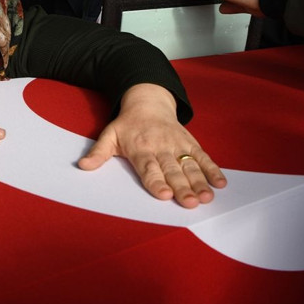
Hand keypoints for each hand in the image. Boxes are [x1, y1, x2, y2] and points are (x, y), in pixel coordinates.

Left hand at [78, 84, 226, 207]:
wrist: (148, 101)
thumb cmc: (127, 125)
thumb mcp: (109, 135)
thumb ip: (99, 152)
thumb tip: (82, 165)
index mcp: (140, 148)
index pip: (149, 168)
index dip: (156, 181)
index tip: (164, 194)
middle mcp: (161, 147)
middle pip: (172, 170)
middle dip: (182, 187)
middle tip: (190, 203)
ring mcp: (177, 145)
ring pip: (189, 165)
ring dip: (199, 182)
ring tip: (207, 197)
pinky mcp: (190, 142)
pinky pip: (202, 156)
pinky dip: (212, 169)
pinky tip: (220, 183)